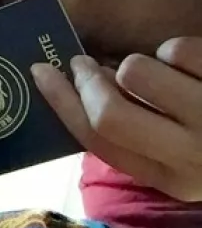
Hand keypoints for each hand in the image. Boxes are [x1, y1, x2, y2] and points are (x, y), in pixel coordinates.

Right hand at [33, 39, 201, 202]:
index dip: (61, 103)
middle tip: (83, 61)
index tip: (41, 72)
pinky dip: (176, 49)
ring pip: (136, 71)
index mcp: (171, 179)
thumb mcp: (179, 157)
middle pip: (109, 112)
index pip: (98, 141)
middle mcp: (193, 157)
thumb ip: (131, 133)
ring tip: (159, 71)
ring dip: (137, 62)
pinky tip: (192, 64)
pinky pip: (176, 48)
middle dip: (87, 79)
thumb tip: (75, 85)